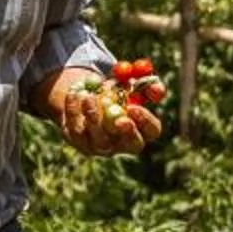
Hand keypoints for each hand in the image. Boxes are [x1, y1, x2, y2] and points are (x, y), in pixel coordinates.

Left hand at [48, 66, 163, 156]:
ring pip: (100, 137)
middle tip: (119, 117)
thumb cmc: (113, 93)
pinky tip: (74, 94)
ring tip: (88, 95)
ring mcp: (101, 147)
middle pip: (133, 145)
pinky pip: (76, 129)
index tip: (134, 107)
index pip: (152, 132)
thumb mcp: (128, 85)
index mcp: (141, 128)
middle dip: (128, 131)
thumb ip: (145, 85)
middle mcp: (123, 143)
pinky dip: (75, 109)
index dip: (146, 121)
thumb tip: (158, 89)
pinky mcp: (79, 142)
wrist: (84, 95)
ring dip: (94, 114)